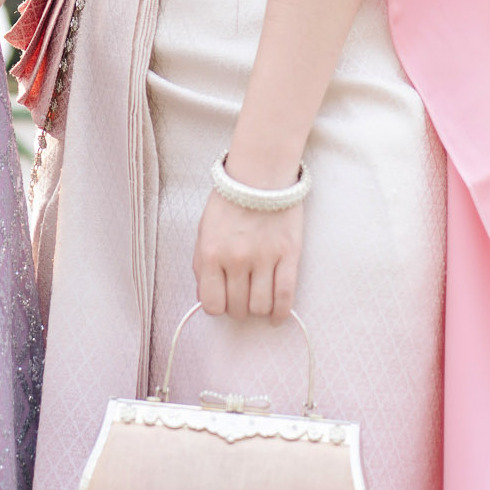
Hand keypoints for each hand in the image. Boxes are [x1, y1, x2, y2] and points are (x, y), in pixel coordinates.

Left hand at [192, 193, 301, 324]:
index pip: (212, 304)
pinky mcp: (288, 256)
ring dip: (257, 309)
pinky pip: (285, 297)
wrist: (260, 175)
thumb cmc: (229, 203)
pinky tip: (276, 315)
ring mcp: (264, 259)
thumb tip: (204, 297)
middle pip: (237, 308)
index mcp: (212, 253)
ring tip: (257, 298)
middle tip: (241, 295)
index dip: (217, 306)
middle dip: (237, 307)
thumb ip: (201, 265)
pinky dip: (280, 313)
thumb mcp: (204, 231)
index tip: (222, 299)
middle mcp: (237, 259)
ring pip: (260, 307)